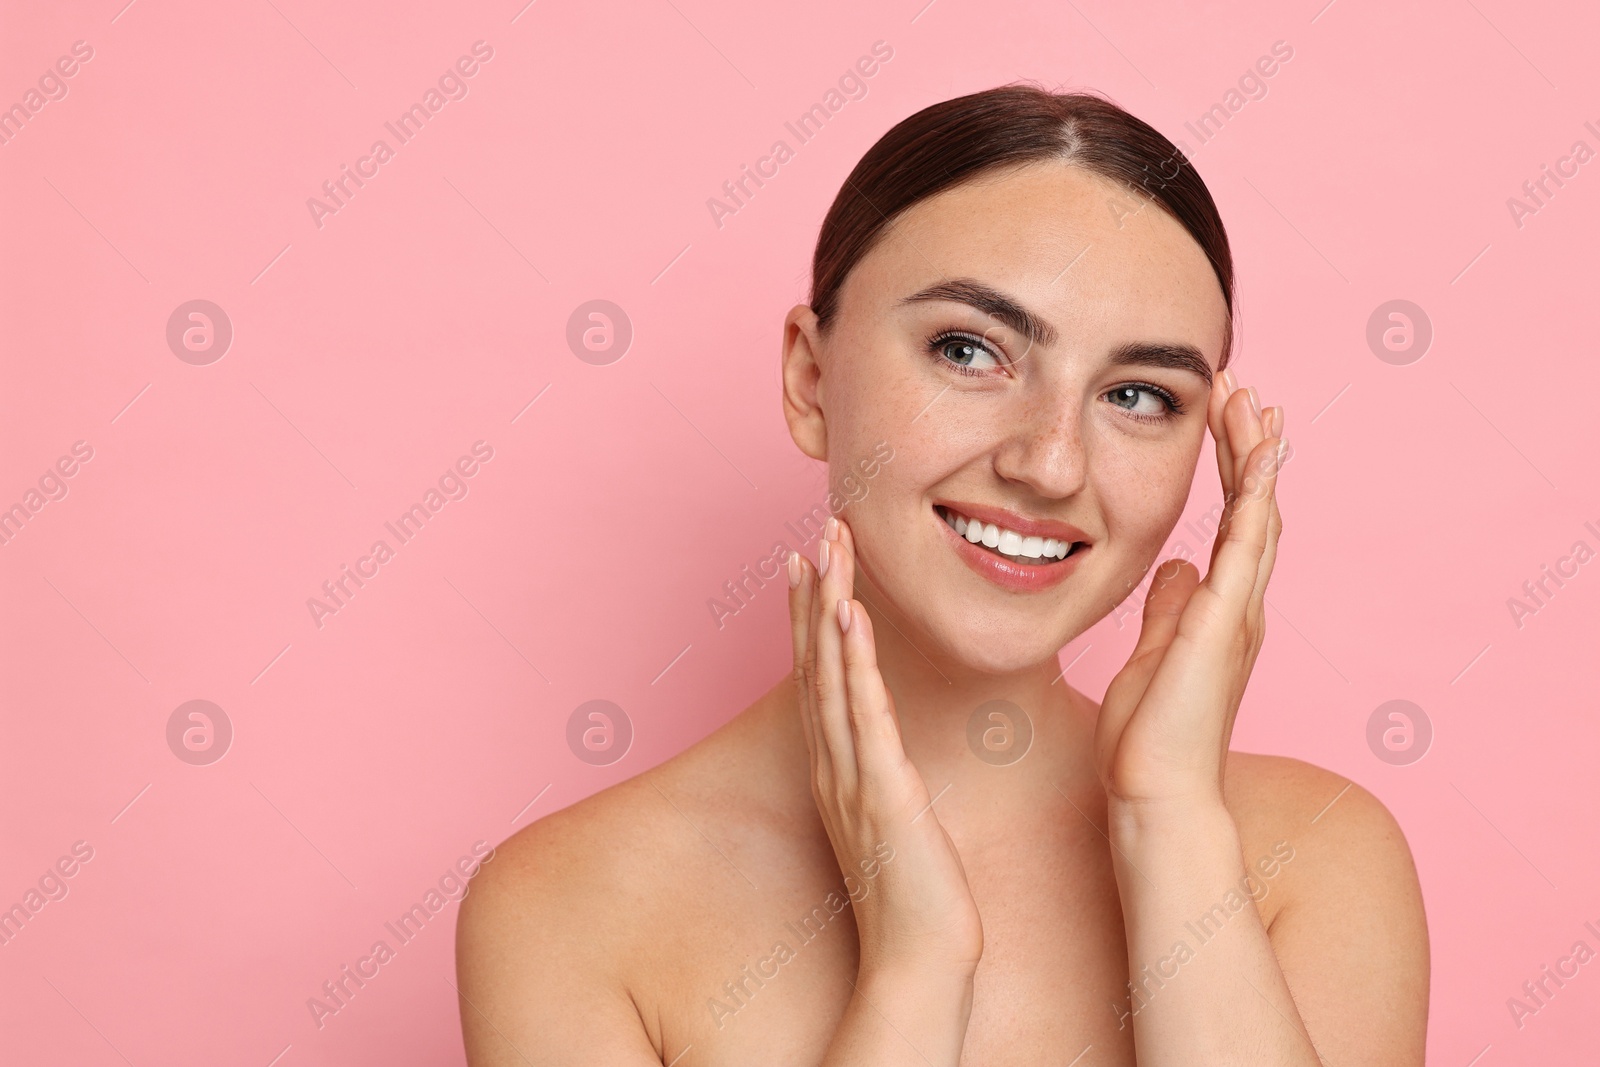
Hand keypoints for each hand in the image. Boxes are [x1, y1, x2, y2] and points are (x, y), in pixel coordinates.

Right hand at [788, 518, 983, 978]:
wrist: (919, 960)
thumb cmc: (915, 896)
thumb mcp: (895, 819)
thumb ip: (886, 776)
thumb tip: (891, 750)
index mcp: (836, 767)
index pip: (817, 675)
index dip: (809, 614)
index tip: (808, 559)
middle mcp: (832, 764)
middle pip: (815, 661)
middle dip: (814, 590)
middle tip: (815, 529)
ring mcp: (851, 776)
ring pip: (831, 674)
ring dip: (827, 604)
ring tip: (828, 545)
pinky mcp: (880, 792)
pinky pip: (864, 714)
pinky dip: (853, 661)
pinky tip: (850, 615)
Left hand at [1094, 374, 1285, 808]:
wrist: (1155, 792)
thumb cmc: (1149, 738)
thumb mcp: (1153, 654)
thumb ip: (1168, 610)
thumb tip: (1171, 569)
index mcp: (1219, 610)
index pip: (1230, 524)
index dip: (1229, 470)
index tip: (1223, 421)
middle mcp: (1239, 605)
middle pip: (1253, 508)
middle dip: (1248, 446)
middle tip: (1245, 390)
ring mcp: (1237, 612)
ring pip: (1258, 515)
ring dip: (1255, 456)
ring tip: (1254, 400)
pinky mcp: (1225, 620)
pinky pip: (1247, 545)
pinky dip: (1256, 496)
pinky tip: (1259, 455)